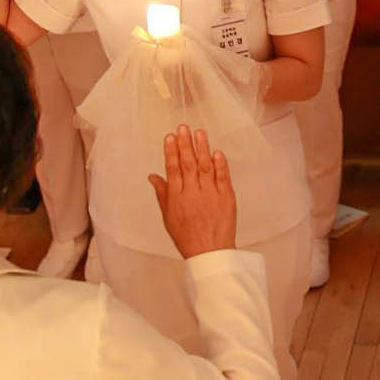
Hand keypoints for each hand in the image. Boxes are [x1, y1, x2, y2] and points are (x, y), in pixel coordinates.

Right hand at [148, 125, 237, 258]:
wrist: (210, 252)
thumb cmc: (188, 237)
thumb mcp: (168, 217)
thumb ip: (162, 194)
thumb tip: (153, 176)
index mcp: (177, 198)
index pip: (172, 169)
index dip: (171, 151)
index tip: (170, 137)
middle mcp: (193, 193)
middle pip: (188, 163)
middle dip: (185, 143)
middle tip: (183, 127)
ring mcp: (211, 194)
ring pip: (205, 166)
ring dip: (202, 148)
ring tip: (199, 133)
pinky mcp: (226, 197)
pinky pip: (223, 177)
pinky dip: (220, 164)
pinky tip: (216, 152)